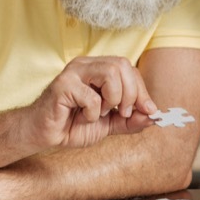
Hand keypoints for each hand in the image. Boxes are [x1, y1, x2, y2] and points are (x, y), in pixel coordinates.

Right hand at [31, 56, 158, 150]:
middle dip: (131, 94)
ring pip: (111, 73)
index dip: (142, 90)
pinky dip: (92, 113)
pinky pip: (92, 96)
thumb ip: (131, 119)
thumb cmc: (73, 125)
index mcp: (98, 68)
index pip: (129, 68)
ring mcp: (73, 72)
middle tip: (123, 113)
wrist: (44, 135)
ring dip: (113, 99)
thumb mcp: (110, 124)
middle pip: (122, 65)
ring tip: (101, 113)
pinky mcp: (63, 85)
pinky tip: (81, 117)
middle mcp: (87, 64)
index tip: (147, 111)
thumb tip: (154, 115)